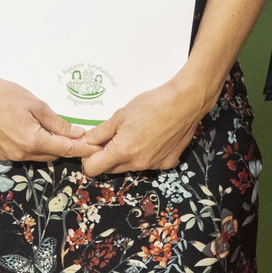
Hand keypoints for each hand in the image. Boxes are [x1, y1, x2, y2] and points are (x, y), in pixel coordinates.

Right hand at [0, 66, 97, 162]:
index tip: (95, 150)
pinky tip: (21, 131)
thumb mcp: (35, 104)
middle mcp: (20, 154)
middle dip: (62, 147)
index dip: (82, 150)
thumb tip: (76, 134)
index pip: (65, 149)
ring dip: (44, 147)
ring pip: (35, 156)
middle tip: (72, 135)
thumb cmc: (3, 94)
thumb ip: (56, 123)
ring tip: (44, 129)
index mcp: (32, 141)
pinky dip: (26, 146)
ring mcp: (6, 156)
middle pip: (50, 155)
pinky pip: (19, 154)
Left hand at [81, 76, 221, 176]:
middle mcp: (138, 163)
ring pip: (130, 166)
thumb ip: (100, 132)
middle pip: (111, 169)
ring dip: (126, 155)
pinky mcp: (167, 163)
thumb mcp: (120, 115)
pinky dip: (145, 154)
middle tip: (111, 137)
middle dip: (106, 157)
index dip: (89, 158)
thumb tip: (86, 141)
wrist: (185, 102)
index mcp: (122, 151)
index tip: (93, 146)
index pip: (93, 169)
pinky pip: (148, 164)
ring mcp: (154, 165)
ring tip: (134, 133)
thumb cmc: (153, 104)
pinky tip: (151, 137)